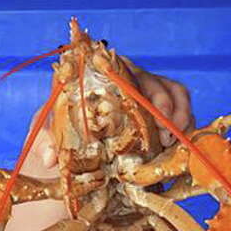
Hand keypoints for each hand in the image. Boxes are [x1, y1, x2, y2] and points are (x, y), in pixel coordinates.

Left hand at [25, 62, 195, 170]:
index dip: (139, 86)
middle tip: (163, 135)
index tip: (146, 110)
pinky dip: (185, 126)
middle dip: (164, 107)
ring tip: (172, 141)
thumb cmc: (57, 137)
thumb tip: (49, 156)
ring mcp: (146, 98)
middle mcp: (127, 82)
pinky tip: (179, 145)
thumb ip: (44, 139)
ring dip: (180, 116)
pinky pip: (181, 113)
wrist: (70, 161)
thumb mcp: (46, 135)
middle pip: (156, 82)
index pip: (124, 69)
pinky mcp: (160, 117)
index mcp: (100, 76)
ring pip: (175, 94)